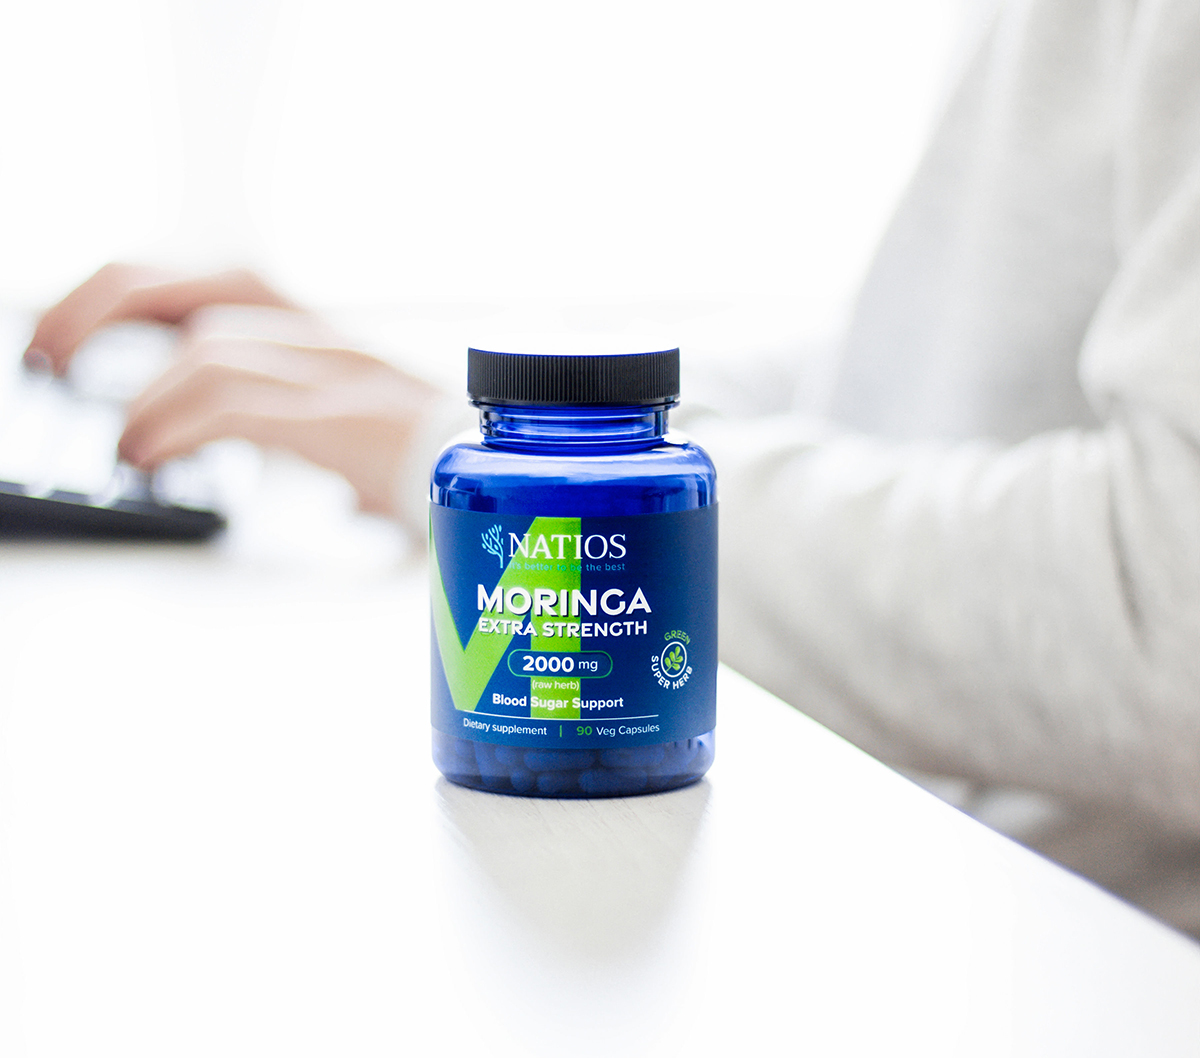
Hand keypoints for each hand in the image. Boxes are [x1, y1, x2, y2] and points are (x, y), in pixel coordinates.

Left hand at [27, 264, 440, 516]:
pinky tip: (150, 458)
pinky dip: (173, 429)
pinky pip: (234, 404)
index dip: (122, 293)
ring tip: (123, 446)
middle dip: (98, 309)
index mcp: (321, 333)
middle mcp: (325, 335)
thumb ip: (315, 430)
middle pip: (191, 284)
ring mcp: (336, 371)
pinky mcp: (341, 417)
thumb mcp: (363, 435)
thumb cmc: (438, 465)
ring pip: (209, 348)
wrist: (512, 489)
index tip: (65, 334)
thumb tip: (293, 473)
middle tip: (44, 353)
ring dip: (141, 398)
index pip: (208, 279)